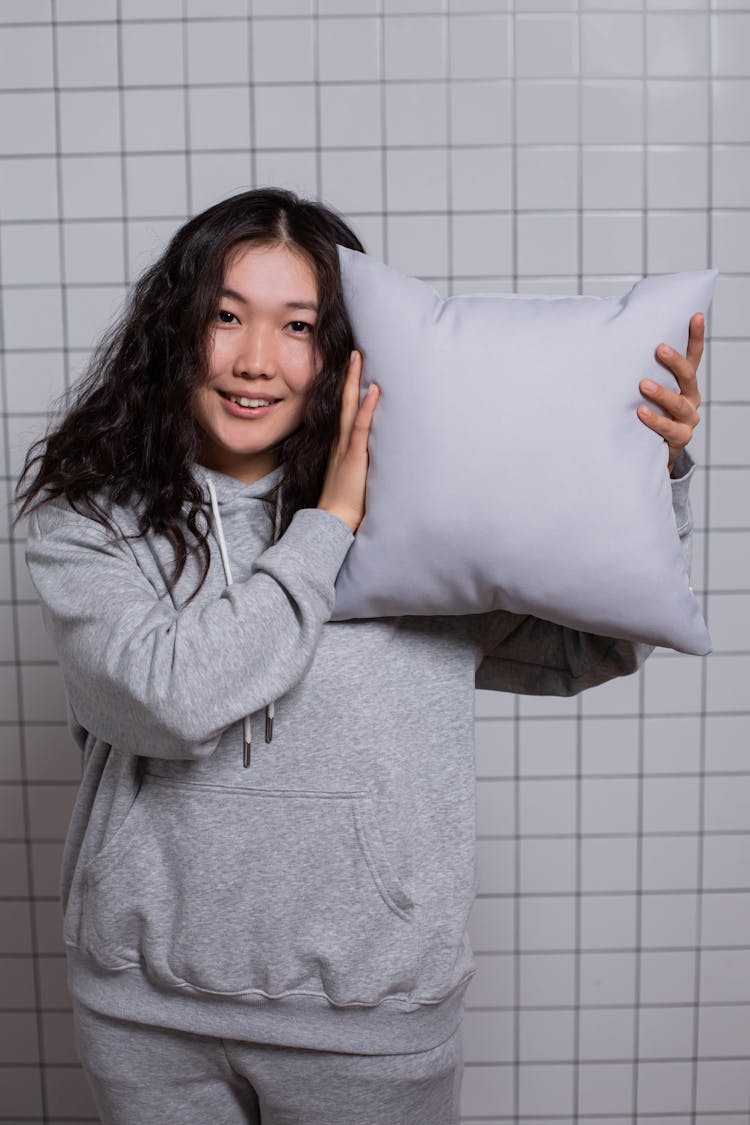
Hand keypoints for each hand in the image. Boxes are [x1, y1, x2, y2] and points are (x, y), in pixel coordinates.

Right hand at [318, 351, 378, 533]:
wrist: (333, 520)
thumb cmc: (344, 502)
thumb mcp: (352, 475)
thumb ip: (358, 461)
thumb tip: (371, 453)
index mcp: (340, 444)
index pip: (344, 410)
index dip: (347, 388)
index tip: (352, 368)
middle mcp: (340, 440)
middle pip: (343, 400)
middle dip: (349, 375)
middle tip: (354, 351)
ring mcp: (346, 446)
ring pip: (349, 407)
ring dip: (354, 381)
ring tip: (358, 357)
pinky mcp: (354, 456)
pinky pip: (359, 427)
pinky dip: (367, 407)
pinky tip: (373, 390)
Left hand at [637, 312, 703, 474]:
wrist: (651, 452)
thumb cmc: (644, 414)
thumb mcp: (646, 392)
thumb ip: (640, 372)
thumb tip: (614, 340)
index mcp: (684, 384)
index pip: (693, 356)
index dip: (695, 336)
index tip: (695, 316)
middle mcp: (690, 398)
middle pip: (687, 376)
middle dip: (675, 362)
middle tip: (659, 349)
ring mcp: (686, 420)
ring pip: (679, 404)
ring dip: (662, 393)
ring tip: (643, 384)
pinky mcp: (679, 439)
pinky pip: (669, 429)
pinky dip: (655, 420)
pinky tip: (641, 412)